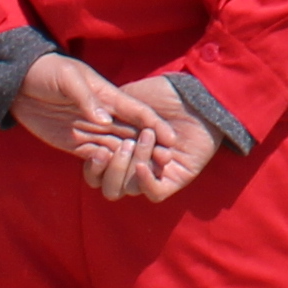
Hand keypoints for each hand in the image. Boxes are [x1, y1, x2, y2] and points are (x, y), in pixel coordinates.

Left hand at [10, 52, 160, 180]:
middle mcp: (105, 115)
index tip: (172, 139)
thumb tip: (106, 120)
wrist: (20, 82)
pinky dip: (105, 165)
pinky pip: (95, 158)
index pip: (138, 112)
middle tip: (166, 162)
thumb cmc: (48, 72)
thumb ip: (87, 99)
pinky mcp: (75, 143)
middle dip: (150, 147)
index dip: (156, 124)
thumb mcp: (68, 78)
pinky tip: (113, 171)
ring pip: (117, 148)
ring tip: (145, 172)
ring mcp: (91, 130)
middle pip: (133, 133)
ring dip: (131, 159)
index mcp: (108, 96)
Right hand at [79, 74, 220, 204]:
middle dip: (113, 168)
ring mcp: (153, 174)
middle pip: (109, 187)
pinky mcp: (173, 179)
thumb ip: (105, 112)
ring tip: (145, 140)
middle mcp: (133, 166)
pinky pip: (153, 193)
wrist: (198, 95)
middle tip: (125, 144)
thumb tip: (89, 125)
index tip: (97, 152)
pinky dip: (145, 182)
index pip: (96, 173)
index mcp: (119, 149)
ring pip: (128, 189)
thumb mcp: (128, 97)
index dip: (93, 168)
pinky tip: (143, 164)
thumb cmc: (164, 93)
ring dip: (131, 167)